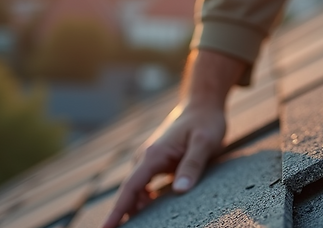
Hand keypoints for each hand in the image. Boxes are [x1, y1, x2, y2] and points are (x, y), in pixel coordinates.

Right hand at [101, 103, 225, 227]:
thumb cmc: (205, 123)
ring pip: (136, 190)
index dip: (117, 210)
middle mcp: (146, 158)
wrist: (203, 106)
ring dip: (134, 208)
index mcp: (154, 155)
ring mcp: (149, 160)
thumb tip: (179, 191)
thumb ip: (192, 165)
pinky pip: (145, 185)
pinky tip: (151, 210)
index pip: (130, 188)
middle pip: (129, 192)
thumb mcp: (205, 143)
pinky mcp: (157, 163)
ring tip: (140, 225)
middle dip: (122, 214)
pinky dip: (144, 199)